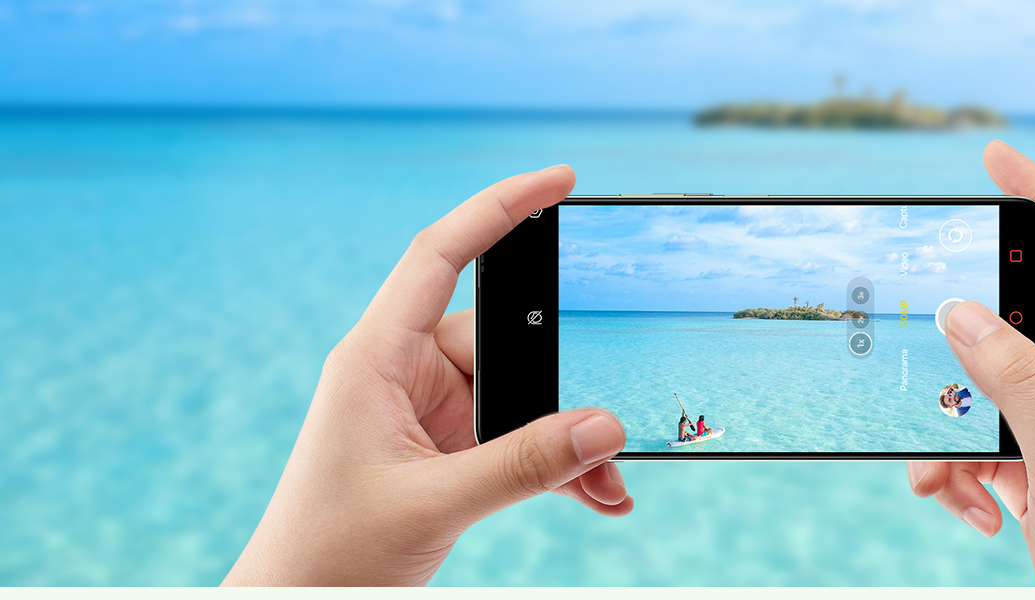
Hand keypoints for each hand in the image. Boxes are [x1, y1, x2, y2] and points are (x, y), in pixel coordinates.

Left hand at [224, 165, 631, 585]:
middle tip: (607, 421)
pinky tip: (595, 494)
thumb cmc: (330, 553)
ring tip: (606, 481)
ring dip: (563, 440)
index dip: (499, 207)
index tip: (560, 178)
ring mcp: (426, 411)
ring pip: (518, 397)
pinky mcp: (445, 449)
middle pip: (502, 340)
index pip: (441, 254)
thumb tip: (606, 428)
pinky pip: (514, 439)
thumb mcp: (434, 504)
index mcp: (375, 356)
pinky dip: (553, 466)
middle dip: (559, 381)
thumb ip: (524, 465)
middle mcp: (401, 371)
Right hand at [907, 141, 1034, 585]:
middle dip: (955, 359)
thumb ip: (1017, 384)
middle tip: (922, 378)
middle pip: (1007, 329)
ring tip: (953, 484)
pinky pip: (978, 440)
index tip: (992, 157)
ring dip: (949, 434)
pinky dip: (957, 471)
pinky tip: (972, 511)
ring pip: (979, 391)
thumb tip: (961, 310)